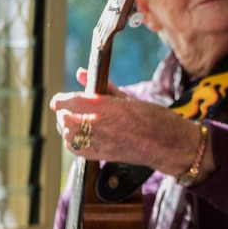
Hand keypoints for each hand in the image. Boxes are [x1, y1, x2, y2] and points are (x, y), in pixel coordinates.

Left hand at [50, 69, 203, 177]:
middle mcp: (103, 126)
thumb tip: (81, 73)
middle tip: (67, 109)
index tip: (58, 100)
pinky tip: (79, 136)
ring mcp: (102, 142)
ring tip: (72, 122)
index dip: (60, 100)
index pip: (73, 102)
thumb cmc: (154, 119)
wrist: (169, 144)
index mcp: (110, 108)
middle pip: (66, 119)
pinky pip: (76, 150)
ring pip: (68, 135)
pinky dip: (72, 142)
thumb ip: (103, 87)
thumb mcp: (130, 99)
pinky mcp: (103, 156)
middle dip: (63, 113)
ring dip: (66, 127)